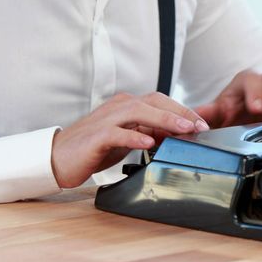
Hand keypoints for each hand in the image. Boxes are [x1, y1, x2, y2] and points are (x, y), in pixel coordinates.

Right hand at [51, 92, 208, 187]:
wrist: (58, 159)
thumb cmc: (94, 149)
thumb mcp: (128, 139)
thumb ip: (149, 134)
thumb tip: (176, 136)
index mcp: (127, 106)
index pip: (161, 102)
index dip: (183, 111)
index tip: (203, 124)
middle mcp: (118, 107)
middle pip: (154, 102)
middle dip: (181, 113)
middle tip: (201, 126)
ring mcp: (106, 120)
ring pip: (139, 112)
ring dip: (164, 120)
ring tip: (184, 129)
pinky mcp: (96, 136)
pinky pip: (118, 133)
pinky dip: (135, 137)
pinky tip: (149, 144)